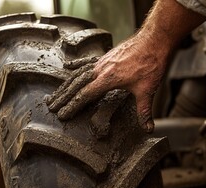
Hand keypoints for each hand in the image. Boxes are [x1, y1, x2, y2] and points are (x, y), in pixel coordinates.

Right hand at [45, 0, 205, 132]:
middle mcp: (100, 69)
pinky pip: (86, 63)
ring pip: (78, 74)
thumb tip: (148, 129)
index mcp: (107, 79)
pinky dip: (75, 67)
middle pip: (76, 85)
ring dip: (66, 85)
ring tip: (55, 94)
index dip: (72, 106)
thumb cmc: (151, 63)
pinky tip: (67, 68)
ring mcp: (102, 61)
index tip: (62, 115)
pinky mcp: (106, 56)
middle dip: (63, 97)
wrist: (154, 40)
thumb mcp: (147, 90)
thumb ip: (144, 111)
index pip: (84, 96)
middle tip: (51, 107)